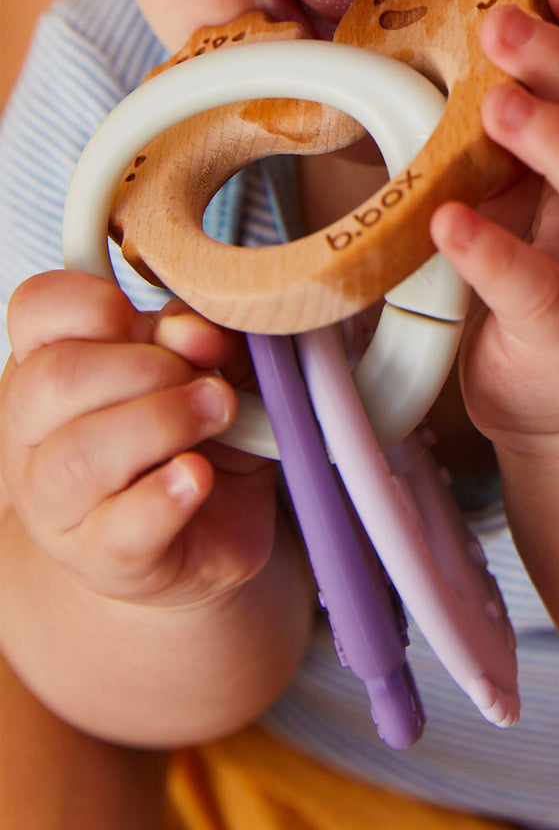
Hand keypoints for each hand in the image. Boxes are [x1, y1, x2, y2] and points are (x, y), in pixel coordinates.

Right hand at [0, 270, 277, 606]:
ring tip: (220, 414)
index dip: (98, 303)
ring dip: (165, 421)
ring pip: (81, 453)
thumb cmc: (197, 436)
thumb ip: (205, 339)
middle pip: (56, 378)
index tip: (162, 324)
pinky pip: (121, 526)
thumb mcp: (214, 370)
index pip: (38, 310)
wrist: (207, 533)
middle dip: (149, 367)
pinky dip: (167, 494)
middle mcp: (36, 434)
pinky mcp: (106, 557)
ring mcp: (61, 504)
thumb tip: (191, 329)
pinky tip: (198, 475)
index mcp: (52, 367)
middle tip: (208, 383)